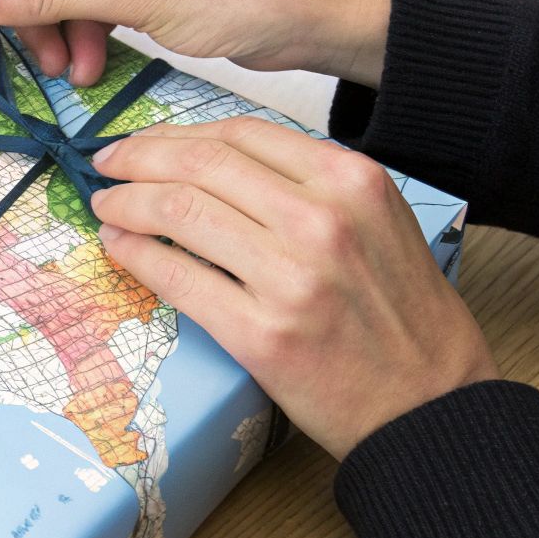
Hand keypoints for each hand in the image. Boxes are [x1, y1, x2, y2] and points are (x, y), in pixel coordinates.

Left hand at [89, 117, 495, 459]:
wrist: (431, 405)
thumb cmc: (403, 316)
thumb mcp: (379, 222)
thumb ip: (311, 184)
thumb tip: (215, 162)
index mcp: (351, 181)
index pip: (240, 134)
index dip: (177, 132)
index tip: (145, 142)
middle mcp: (322, 219)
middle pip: (200, 165)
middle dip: (139, 159)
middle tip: (108, 166)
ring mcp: (291, 278)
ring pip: (178, 213)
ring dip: (126, 204)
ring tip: (106, 206)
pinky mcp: (262, 335)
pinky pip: (177, 279)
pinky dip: (135, 256)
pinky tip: (119, 248)